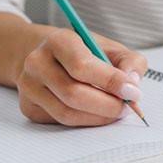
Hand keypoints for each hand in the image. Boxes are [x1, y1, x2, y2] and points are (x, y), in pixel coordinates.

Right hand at [15, 28, 147, 126]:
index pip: (82, 65)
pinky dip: (86, 121)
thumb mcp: (110, 47)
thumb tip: (132, 84)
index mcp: (58, 41)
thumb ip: (129, 61)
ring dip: (98, 117)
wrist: (48, 57)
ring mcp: (29, 87)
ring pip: (67, 113)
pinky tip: (98, 113)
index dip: (110, 81)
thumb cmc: (84, 52)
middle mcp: (37, 63)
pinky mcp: (29, 107)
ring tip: (117, 111)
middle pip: (73, 93)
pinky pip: (61, 122)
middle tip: (127, 106)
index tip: (132, 91)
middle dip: (107, 105)